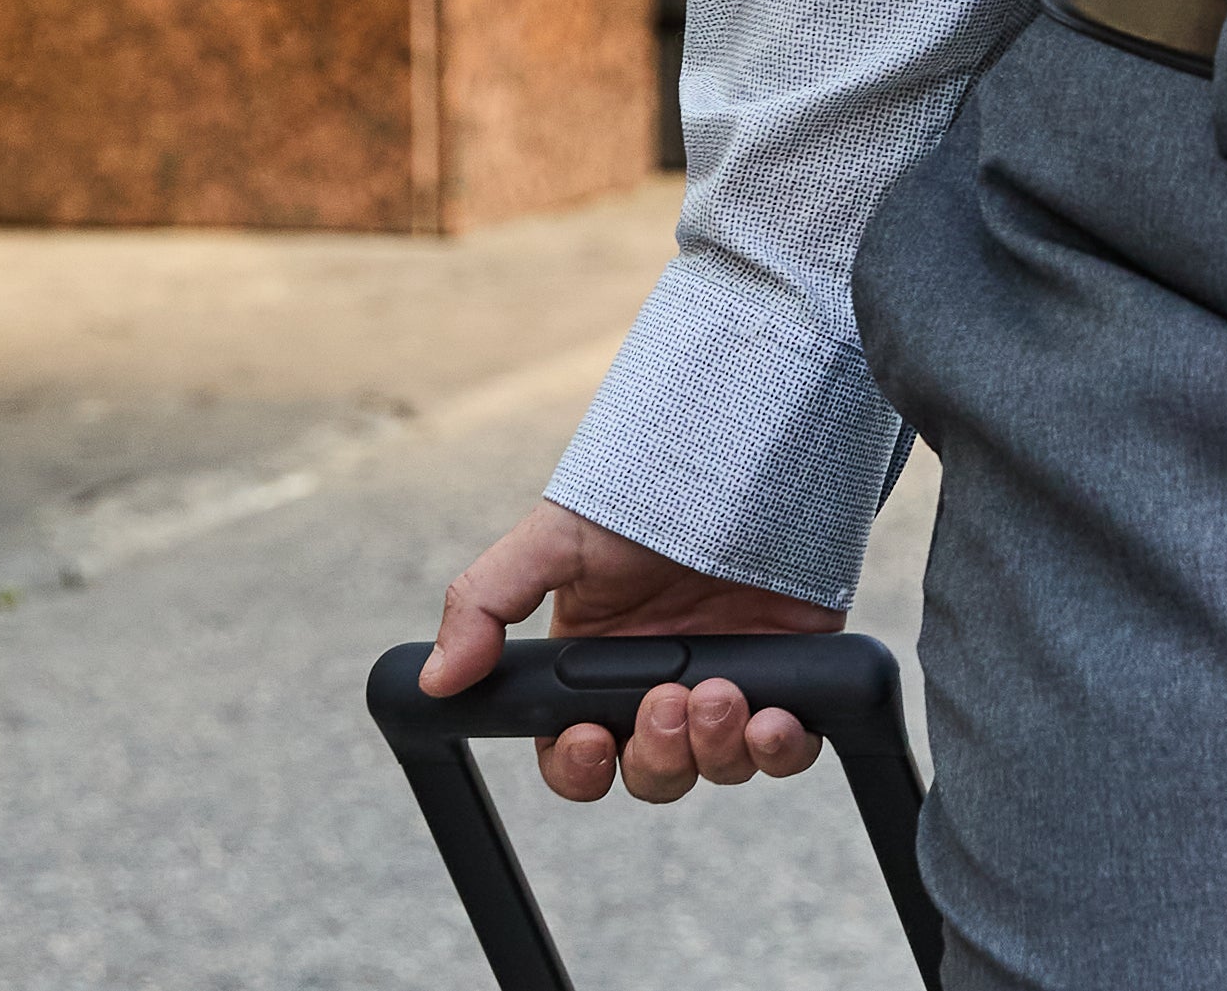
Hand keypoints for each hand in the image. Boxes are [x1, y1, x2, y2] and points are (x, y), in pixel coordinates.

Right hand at [426, 500, 839, 804]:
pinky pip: (787, 746)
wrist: (745, 454)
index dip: (582, 768)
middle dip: (658, 756)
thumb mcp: (554, 540)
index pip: (581, 757)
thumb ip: (486, 603)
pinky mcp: (793, 674)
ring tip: (721, 695)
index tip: (592, 741)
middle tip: (668, 703)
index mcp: (601, 672)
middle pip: (653, 773)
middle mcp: (664, 687)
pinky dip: (780, 750)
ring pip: (717, 766)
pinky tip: (774, 720)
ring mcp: (731, 682)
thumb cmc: (646, 496)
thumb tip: (434, 678)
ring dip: (715, 749)